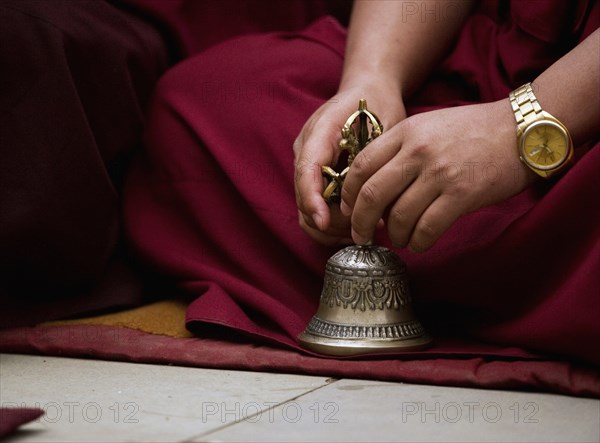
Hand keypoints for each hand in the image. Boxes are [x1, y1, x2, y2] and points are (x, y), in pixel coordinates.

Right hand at [294, 83, 405, 245]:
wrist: (366, 90)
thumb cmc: (377, 103)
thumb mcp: (382, 122)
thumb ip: (371, 156)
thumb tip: (367, 194)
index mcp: (319, 132)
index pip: (306, 170)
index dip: (311, 199)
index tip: (325, 220)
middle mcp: (306, 151)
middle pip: (303, 198)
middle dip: (330, 221)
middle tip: (365, 228)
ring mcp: (307, 166)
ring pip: (305, 210)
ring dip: (331, 227)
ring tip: (364, 230)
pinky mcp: (314, 178)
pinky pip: (314, 209)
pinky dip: (331, 224)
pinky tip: (357, 225)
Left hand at [340, 100, 536, 250]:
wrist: (522, 129)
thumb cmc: (472, 131)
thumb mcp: (428, 127)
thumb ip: (399, 150)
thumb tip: (373, 189)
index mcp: (405, 133)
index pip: (360, 166)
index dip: (348, 194)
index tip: (348, 210)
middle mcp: (417, 151)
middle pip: (372, 195)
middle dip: (360, 223)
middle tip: (362, 237)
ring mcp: (439, 173)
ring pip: (399, 217)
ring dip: (394, 236)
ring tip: (399, 239)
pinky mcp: (462, 194)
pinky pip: (427, 228)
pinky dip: (418, 242)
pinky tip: (419, 243)